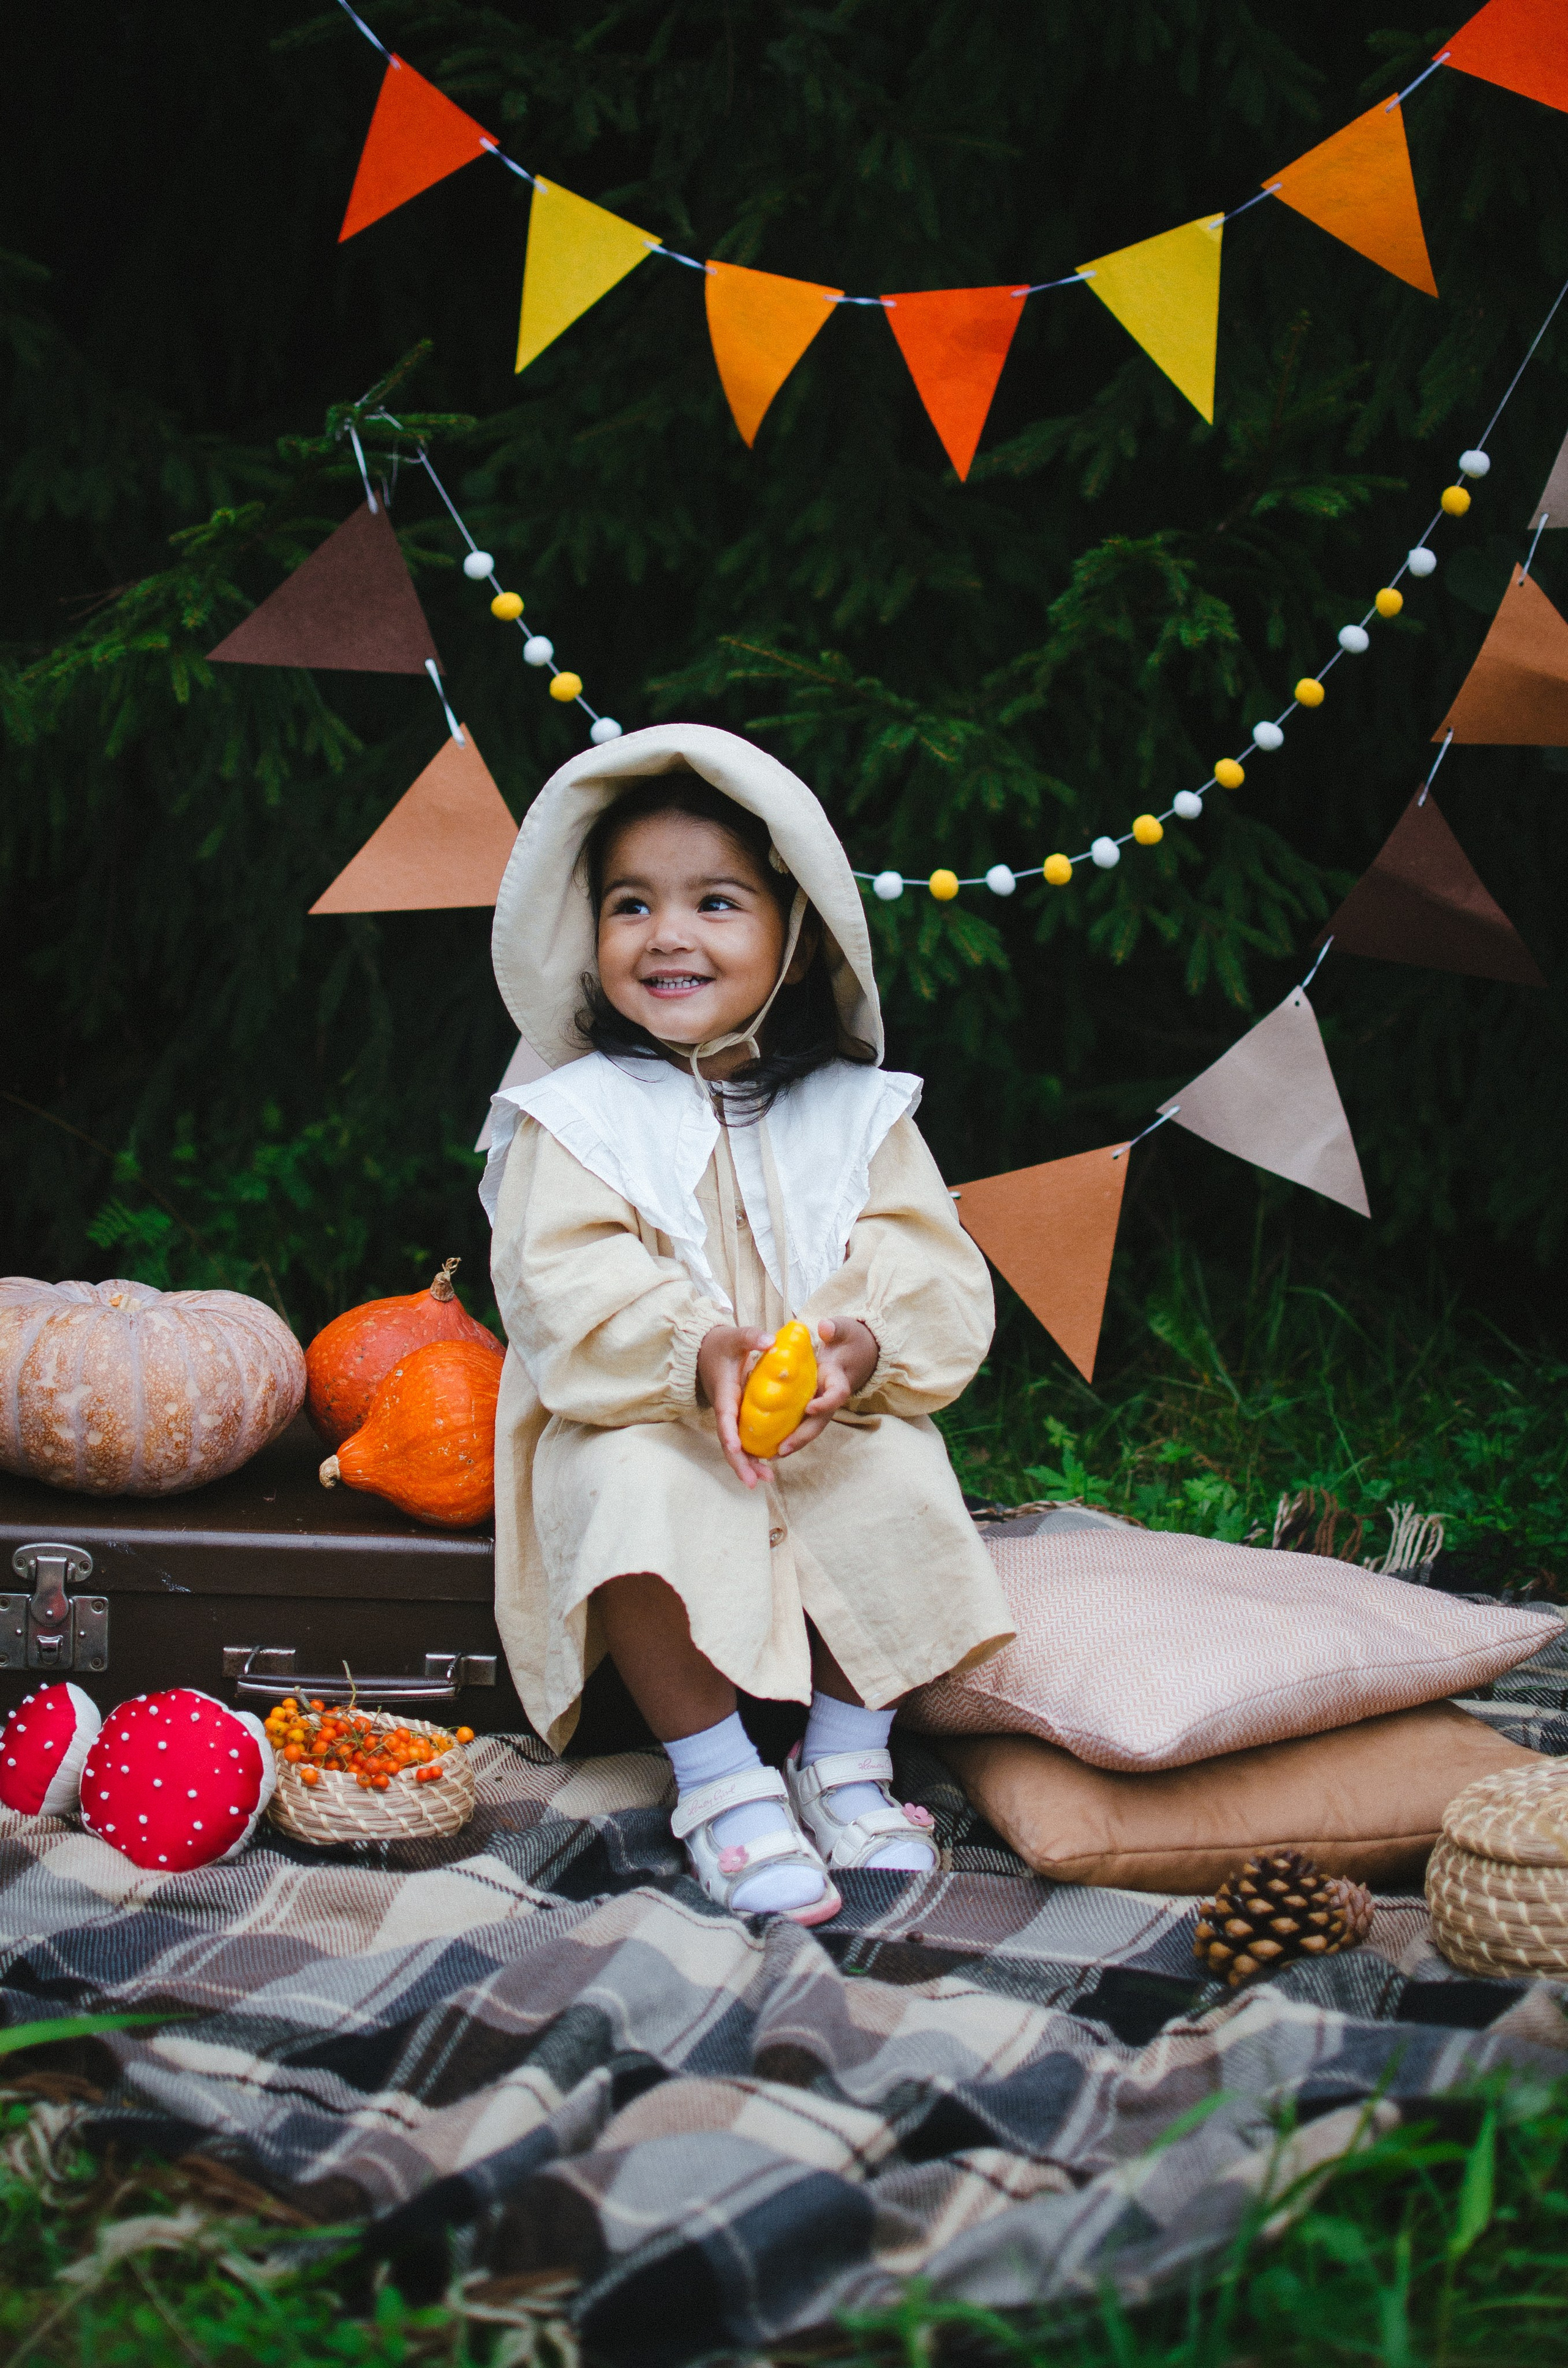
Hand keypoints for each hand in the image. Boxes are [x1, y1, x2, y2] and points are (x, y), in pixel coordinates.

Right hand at [696, 1324, 772, 1489]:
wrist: (706, 1350)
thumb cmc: (722, 1345)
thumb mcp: (735, 1337)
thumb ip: (750, 1337)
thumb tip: (769, 1340)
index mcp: (725, 1393)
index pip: (725, 1417)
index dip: (730, 1433)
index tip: (736, 1448)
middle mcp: (725, 1409)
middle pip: (728, 1441)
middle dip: (739, 1462)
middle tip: (753, 1482)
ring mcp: (730, 1416)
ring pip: (735, 1445)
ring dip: (747, 1464)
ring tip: (763, 1481)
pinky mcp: (736, 1417)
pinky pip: (742, 1440)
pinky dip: (751, 1454)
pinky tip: (765, 1467)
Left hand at [775, 1316, 878, 1460]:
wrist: (852, 1351)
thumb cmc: (846, 1339)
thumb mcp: (844, 1330)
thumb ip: (835, 1329)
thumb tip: (824, 1327)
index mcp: (839, 1380)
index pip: (836, 1395)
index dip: (825, 1403)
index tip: (810, 1407)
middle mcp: (830, 1397)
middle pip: (820, 1421)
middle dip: (802, 1436)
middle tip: (783, 1448)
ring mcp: (821, 1404)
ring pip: (809, 1427)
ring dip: (793, 1442)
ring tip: (771, 1454)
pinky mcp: (810, 1406)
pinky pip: (800, 1423)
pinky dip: (788, 1435)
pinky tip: (769, 1445)